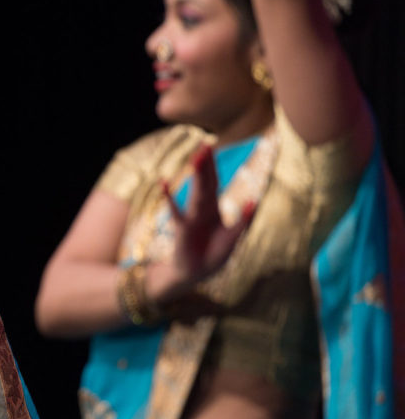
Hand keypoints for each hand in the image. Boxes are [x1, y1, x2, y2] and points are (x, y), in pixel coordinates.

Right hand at [161, 144, 255, 291]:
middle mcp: (202, 209)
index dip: (214, 166)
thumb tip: (255, 200)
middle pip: (205, 183)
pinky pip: (176, 212)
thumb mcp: (232, 239)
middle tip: (205, 145)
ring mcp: (191, 217)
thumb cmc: (214, 256)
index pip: (215, 182)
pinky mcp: (182, 229)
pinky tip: (163, 183)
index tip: (211, 147)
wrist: (196, 273)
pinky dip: (170, 198)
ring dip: (197, 176)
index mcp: (214, 209)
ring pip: (196, 193)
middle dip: (205, 165)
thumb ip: (243, 221)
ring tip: (196, 158)